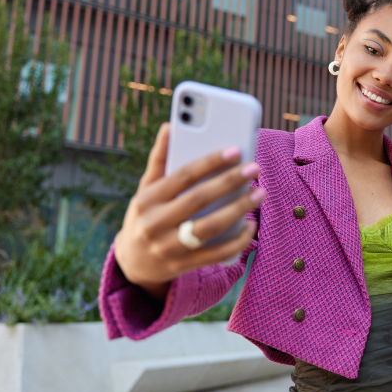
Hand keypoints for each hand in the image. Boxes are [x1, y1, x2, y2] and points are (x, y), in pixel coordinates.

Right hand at [114, 123, 264, 298]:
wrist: (132, 263)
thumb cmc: (146, 215)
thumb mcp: (146, 188)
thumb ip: (160, 159)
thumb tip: (170, 126)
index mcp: (147, 199)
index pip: (182, 176)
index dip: (210, 162)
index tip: (235, 150)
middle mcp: (154, 224)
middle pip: (199, 200)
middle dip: (230, 182)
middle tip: (255, 168)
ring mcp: (168, 247)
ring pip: (209, 228)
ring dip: (238, 210)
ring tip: (259, 193)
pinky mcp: (183, 265)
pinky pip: (215, 255)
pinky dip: (236, 241)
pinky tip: (251, 226)